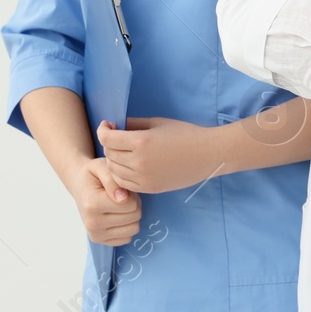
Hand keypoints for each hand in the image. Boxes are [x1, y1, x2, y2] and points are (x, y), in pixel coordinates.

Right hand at [69, 156, 140, 245]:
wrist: (80, 186)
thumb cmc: (94, 175)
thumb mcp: (102, 167)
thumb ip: (113, 180)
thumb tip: (123, 198)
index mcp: (93, 204)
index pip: (130, 205)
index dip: (132, 194)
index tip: (122, 189)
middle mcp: (92, 223)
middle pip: (135, 216)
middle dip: (133, 204)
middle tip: (122, 196)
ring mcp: (95, 234)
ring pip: (134, 229)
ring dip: (131, 216)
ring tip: (120, 205)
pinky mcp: (99, 241)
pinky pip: (127, 238)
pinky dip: (126, 227)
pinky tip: (117, 216)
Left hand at [97, 118, 216, 194]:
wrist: (207, 155)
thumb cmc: (186, 134)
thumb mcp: (158, 123)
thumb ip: (134, 124)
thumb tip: (116, 126)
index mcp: (141, 142)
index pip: (108, 138)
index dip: (103, 130)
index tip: (107, 126)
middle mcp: (139, 162)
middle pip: (109, 154)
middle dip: (109, 143)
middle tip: (116, 137)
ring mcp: (144, 178)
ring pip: (114, 170)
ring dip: (113, 159)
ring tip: (122, 152)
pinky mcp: (150, 188)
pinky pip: (124, 183)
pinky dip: (121, 174)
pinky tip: (129, 165)